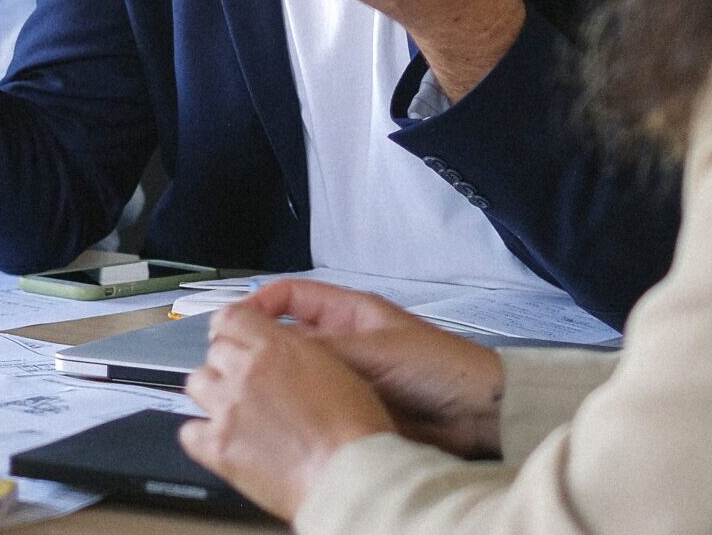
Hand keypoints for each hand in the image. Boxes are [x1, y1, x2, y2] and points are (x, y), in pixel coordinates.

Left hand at [181, 297, 396, 519]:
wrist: (347, 473)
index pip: (232, 317)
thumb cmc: (355, 431)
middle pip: (215, 351)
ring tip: (232, 412)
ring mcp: (228, 407)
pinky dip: (201, 437)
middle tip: (244, 384)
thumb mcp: (338, 372)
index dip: (231, 329)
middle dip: (227, 364)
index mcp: (277, 348)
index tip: (234, 340)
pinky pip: (189, 432)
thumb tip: (292, 366)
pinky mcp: (219, 446)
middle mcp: (247, 371)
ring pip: (196, 383)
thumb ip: (302, 360)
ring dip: (212, 394)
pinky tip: (220, 443)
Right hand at [246, 280, 506, 457]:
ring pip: (298, 373)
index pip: (290, 296)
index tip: (235, 323)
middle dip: (262, 348)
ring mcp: (347, 374)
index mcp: (349, 312)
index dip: (260, 304)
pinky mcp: (351, 405)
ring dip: (281, 381)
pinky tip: (289, 416)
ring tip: (260, 392)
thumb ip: (324, 349)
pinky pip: (315, 403)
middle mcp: (343, 340)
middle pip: (287, 337)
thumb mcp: (375, 349)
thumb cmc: (442, 366)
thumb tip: (273, 348)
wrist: (476, 412)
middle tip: (237, 363)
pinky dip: (299, 408)